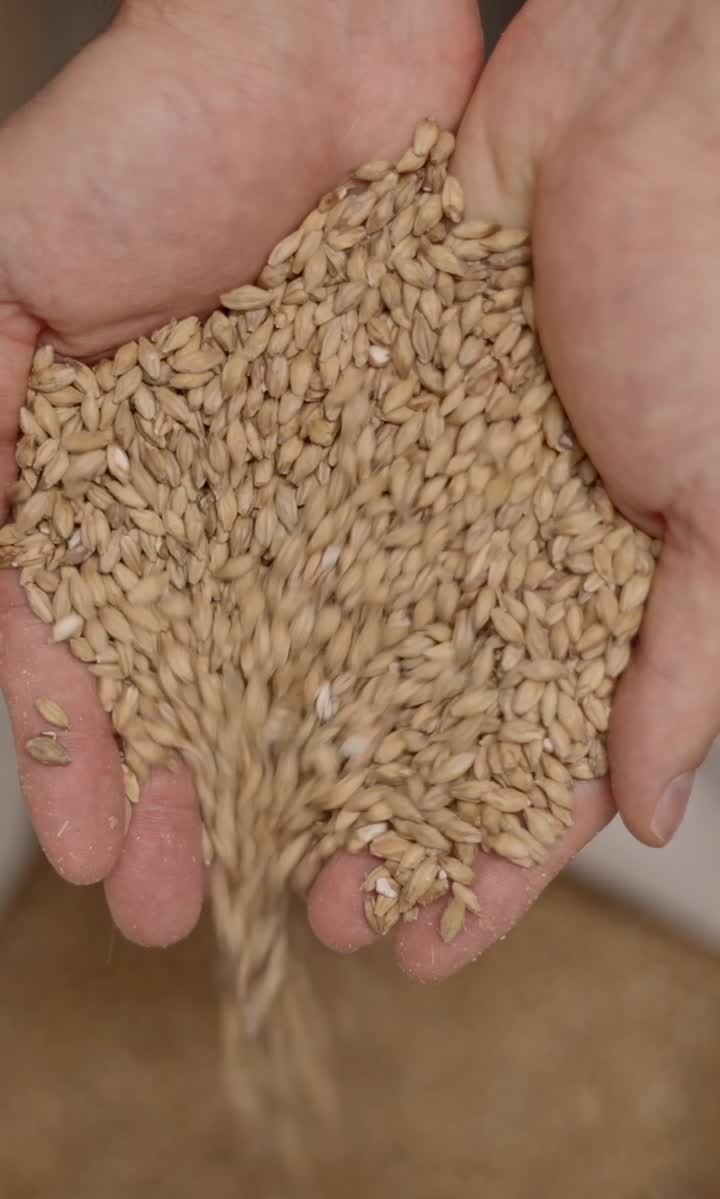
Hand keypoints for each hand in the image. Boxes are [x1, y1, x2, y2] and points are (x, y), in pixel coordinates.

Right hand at [0, 0, 482, 942]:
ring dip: (317, 799)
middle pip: (217, 701)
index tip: (95, 856)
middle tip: (192, 913)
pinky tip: (431, 792)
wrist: (317, 44)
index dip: (89, 764)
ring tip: (316, 901)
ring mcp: (343, 510)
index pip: (98, 661)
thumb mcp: (4, 283)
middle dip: (199, 814)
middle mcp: (236, 523)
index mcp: (126, 497)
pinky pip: (444, 613)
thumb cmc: (149, 138)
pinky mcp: (446, 482)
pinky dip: (437, 710)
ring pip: (331, 683)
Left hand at [312, 0, 719, 976]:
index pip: (537, 768)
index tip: (426, 943)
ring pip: (334, 643)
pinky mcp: (351, 413)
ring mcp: (421, 487)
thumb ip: (689, 663)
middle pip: (417, 724)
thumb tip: (655, 809)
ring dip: (284, 742)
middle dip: (363, 824)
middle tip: (307, 910)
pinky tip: (199, 685)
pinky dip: (240, 603)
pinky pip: (286, 528)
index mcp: (604, 595)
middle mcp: (502, 552)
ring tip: (229, 832)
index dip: (484, 863)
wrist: (647, 95)